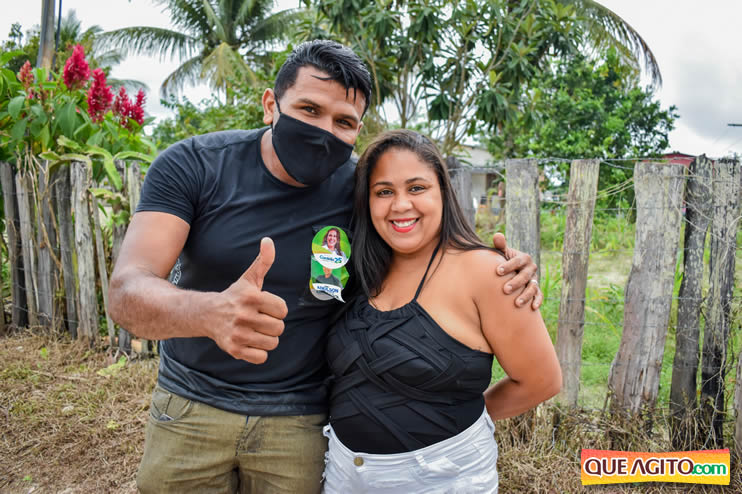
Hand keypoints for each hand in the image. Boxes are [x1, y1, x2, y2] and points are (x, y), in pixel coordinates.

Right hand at [212, 237, 287, 363]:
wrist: (207, 315)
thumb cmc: (235, 296)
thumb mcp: (249, 278)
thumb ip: (263, 261)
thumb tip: (268, 240)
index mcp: (251, 297)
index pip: (283, 310)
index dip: (276, 309)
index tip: (265, 307)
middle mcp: (244, 316)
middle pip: (279, 328)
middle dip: (272, 325)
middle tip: (259, 320)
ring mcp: (238, 334)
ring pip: (272, 343)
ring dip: (266, 339)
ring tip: (255, 331)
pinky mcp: (234, 350)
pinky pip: (261, 358)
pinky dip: (258, 353)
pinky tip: (250, 342)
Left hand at [492, 233, 541, 309]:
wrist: (511, 272)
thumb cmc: (504, 261)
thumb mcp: (502, 253)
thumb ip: (500, 245)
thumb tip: (497, 235)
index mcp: (524, 258)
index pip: (517, 261)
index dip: (508, 266)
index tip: (498, 272)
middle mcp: (531, 269)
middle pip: (525, 276)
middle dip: (516, 283)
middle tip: (505, 290)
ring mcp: (534, 280)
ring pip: (532, 287)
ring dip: (526, 295)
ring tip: (516, 303)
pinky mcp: (536, 289)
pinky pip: (539, 295)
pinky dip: (537, 301)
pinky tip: (533, 308)